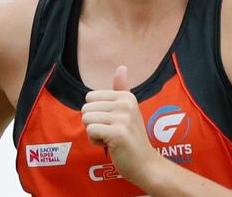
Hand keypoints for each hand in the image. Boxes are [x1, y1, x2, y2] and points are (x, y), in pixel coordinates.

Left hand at [81, 66, 161, 184]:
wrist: (145, 163)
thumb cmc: (132, 138)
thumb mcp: (129, 109)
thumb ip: (122, 89)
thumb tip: (121, 66)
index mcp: (126, 96)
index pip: (90, 97)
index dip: (96, 113)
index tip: (112, 122)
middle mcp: (126, 103)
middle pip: (86, 108)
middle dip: (93, 123)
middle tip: (111, 132)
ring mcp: (122, 118)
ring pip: (86, 120)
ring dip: (94, 133)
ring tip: (111, 138)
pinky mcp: (117, 133)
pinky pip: (90, 131)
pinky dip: (96, 142)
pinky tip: (110, 145)